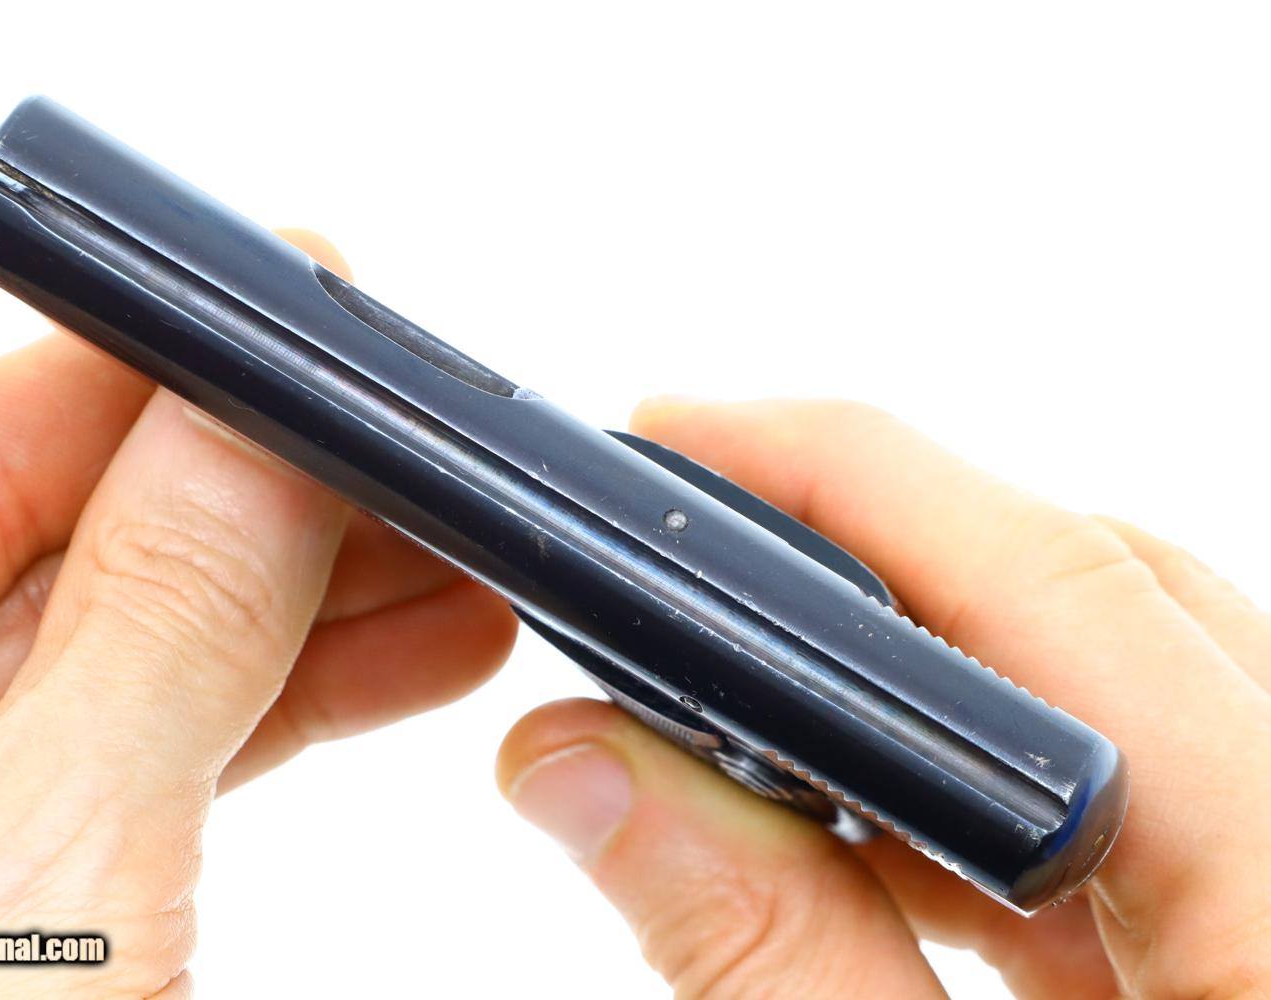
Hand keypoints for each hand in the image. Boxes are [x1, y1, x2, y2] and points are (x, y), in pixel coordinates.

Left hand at [0, 233, 515, 997]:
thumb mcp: (37, 874)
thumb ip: (157, 634)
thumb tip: (256, 434)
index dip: (127, 385)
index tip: (284, 329)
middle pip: (52, 562)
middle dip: (256, 508)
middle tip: (407, 453)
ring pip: (128, 669)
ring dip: (311, 612)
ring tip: (460, 558)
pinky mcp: (14, 923)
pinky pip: (158, 776)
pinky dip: (291, 717)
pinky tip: (415, 655)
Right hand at [498, 398, 1270, 997]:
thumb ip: (769, 959)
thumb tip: (583, 768)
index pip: (1063, 589)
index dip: (845, 479)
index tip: (673, 444)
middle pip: (1106, 597)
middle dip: (875, 545)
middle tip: (684, 552)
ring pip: (1124, 682)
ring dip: (918, 661)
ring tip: (739, 681)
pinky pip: (1147, 791)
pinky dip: (976, 780)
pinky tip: (851, 817)